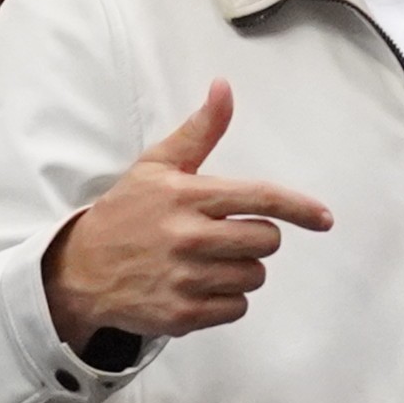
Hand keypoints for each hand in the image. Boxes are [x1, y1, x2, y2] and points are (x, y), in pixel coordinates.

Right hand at [42, 81, 333, 349]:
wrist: (80, 270)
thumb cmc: (126, 213)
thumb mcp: (156, 166)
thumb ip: (199, 131)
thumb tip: (224, 88)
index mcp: (187, 196)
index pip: (259, 199)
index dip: (299, 208)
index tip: (324, 218)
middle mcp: (188, 237)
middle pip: (265, 241)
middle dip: (256, 237)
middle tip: (227, 234)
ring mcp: (185, 279)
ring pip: (254, 276)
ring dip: (241, 269)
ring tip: (207, 260)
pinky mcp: (182, 314)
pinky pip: (236, 308)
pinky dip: (226, 299)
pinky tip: (199, 286)